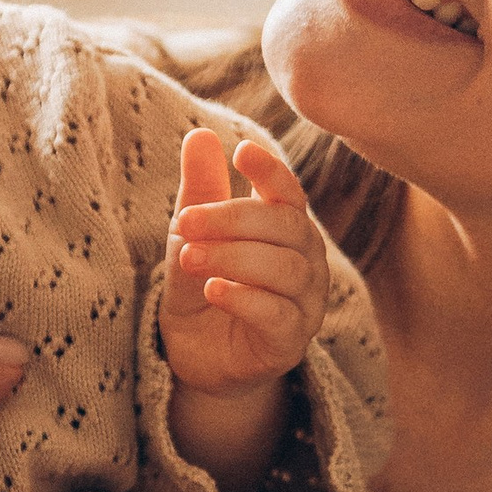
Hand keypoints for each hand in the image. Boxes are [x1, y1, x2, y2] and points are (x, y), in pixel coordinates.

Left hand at [161, 128, 328, 397]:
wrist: (196, 356)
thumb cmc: (202, 288)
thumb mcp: (193, 236)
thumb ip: (200, 190)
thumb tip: (199, 134)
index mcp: (287, 229)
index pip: (290, 194)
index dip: (272, 171)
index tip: (241, 152)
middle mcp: (307, 262)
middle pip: (288, 227)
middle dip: (235, 219)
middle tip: (185, 221)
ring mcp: (305, 305)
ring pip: (287, 270)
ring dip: (234, 258)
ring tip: (188, 257)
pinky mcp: (290, 344)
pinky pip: (279, 315)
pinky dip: (246, 299)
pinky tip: (214, 290)